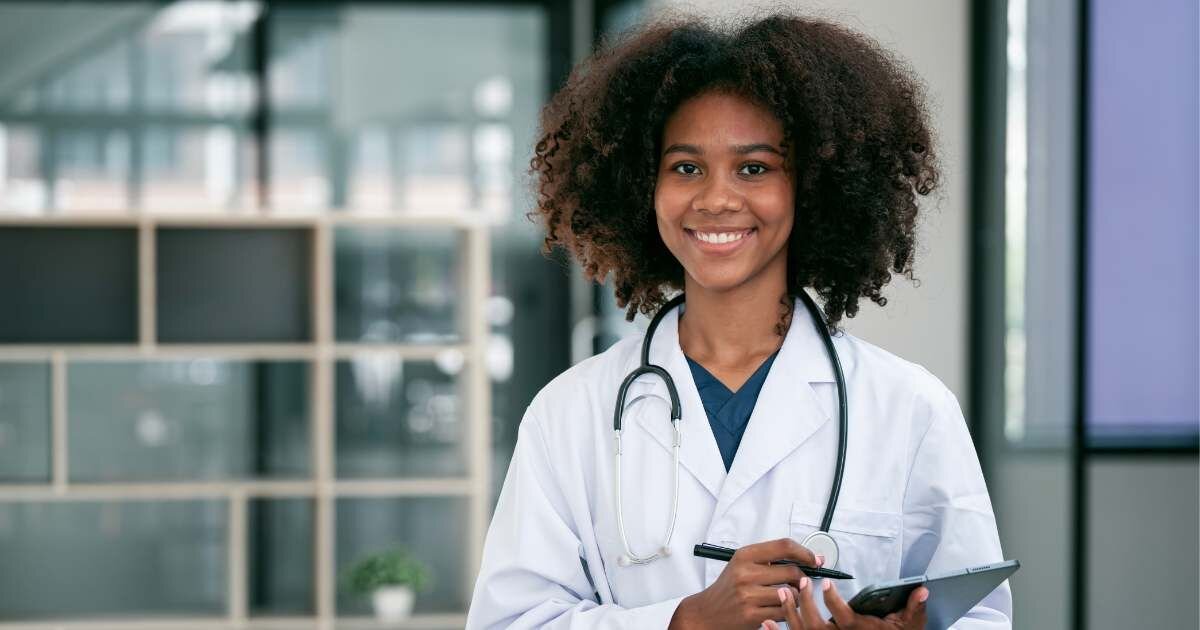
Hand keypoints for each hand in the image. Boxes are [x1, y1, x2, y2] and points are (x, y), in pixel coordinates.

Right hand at [668, 538, 817, 628]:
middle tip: (801, 583)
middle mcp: (745, 573)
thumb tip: (806, 558)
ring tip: (788, 598)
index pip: (784, 546)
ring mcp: (748, 595)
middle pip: (792, 572)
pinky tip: (780, 609)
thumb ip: (769, 559)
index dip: (805, 552)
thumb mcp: (742, 565)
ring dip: (796, 598)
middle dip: (802, 579)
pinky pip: (784, 612)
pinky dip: (787, 612)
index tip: (815, 559)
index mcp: (745, 556)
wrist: (707, 612)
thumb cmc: (728, 588)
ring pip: (791, 594)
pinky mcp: (752, 615)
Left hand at [762, 577, 927, 629]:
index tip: (827, 586)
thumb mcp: (909, 625)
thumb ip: (914, 609)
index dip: (835, 603)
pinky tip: (764, 624)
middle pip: (818, 627)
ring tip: (782, 592)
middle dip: (806, 605)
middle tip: (801, 582)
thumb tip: (922, 591)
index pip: (845, 620)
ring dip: (789, 614)